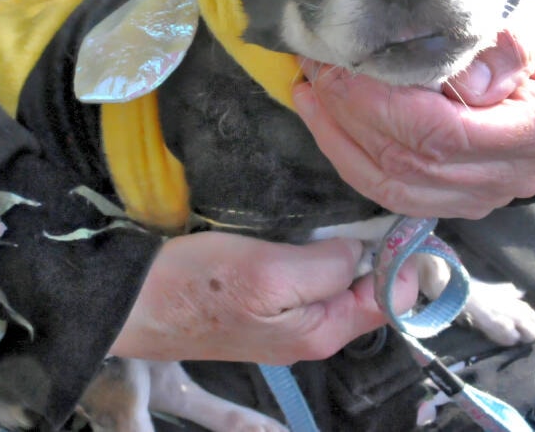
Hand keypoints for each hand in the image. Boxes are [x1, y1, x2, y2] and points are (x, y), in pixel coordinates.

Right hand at [109, 232, 417, 363]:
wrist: (132, 300)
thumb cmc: (195, 287)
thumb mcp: (268, 273)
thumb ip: (326, 268)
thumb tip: (361, 253)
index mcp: (322, 331)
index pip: (393, 297)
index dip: (403, 257)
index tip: (399, 214)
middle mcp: (311, 332)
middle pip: (366, 287)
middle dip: (371, 249)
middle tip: (363, 203)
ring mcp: (286, 319)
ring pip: (335, 278)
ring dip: (340, 247)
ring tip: (335, 209)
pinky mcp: (263, 303)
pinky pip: (305, 275)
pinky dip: (312, 249)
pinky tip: (302, 224)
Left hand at [292, 0, 534, 218]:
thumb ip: (507, 44)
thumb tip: (465, 83)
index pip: (445, 131)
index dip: (381, 102)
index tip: (342, 61)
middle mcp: (516, 174)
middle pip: (413, 161)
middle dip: (350, 113)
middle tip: (316, 67)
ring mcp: (485, 195)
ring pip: (394, 185)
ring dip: (339, 138)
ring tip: (309, 90)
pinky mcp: (456, 201)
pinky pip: (391, 192)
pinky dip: (350, 158)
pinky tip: (324, 120)